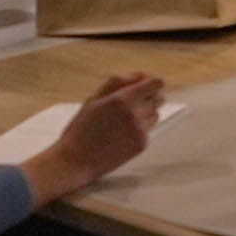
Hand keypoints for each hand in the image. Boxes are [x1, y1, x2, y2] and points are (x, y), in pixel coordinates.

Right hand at [22, 76, 167, 204]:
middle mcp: (135, 114)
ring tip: (123, 120)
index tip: (141, 84)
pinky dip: (139, 128)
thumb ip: (117, 83)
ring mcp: (140, 130)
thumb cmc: (81, 129)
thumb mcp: (93, 99)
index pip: (155, 83)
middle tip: (133, 101)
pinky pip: (148, 130)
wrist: (76, 160)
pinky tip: (121, 134)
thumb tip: (140, 75)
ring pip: (155, 113)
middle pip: (159, 98)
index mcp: (122, 99)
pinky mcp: (141, 144)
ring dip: (145, 112)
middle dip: (149, 96)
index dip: (150, 81)